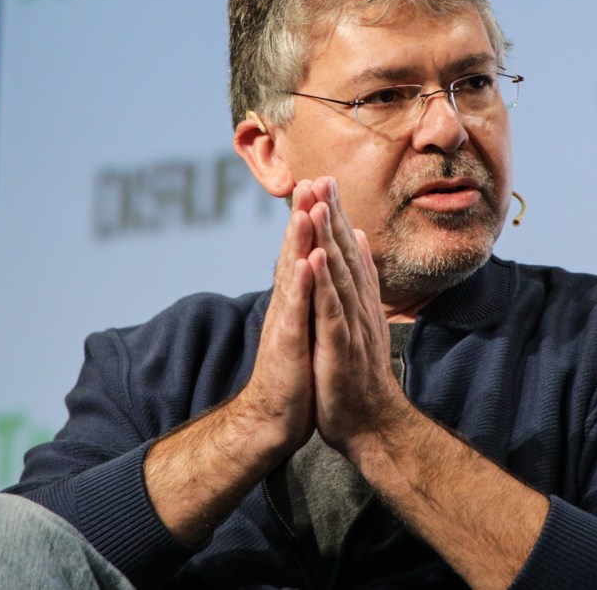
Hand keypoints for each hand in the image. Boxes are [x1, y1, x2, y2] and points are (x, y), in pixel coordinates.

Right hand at [229, 180, 320, 456]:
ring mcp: (285, 322)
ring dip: (298, 241)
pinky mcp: (287, 345)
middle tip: (309, 179)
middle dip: (302, 216)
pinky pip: (295, 311)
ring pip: (292, 274)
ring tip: (306, 209)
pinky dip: (301, 286)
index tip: (320, 183)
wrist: (276, 417)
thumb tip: (316, 265)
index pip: (304, 250)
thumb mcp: (307, 327)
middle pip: (294, 252)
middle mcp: (287, 304)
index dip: (311, 217)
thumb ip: (310, 295)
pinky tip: (308, 263)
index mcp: (297, 299)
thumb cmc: (296, 372)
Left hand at [304, 177, 408, 455]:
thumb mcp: (360, 318)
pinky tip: (315, 260)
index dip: (335, 214)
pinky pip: (331, 311)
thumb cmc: (361, 373)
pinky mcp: (341, 348)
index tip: (324, 180)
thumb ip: (360, 278)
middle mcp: (358, 306)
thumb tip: (356, 238)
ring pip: (338, 275)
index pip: (346, 250)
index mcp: (358, 300)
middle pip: (343, 254)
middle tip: (322, 177)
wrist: (372, 423)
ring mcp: (351, 325)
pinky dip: (324, 284)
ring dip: (328, 239)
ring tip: (318, 204)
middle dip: (331, 214)